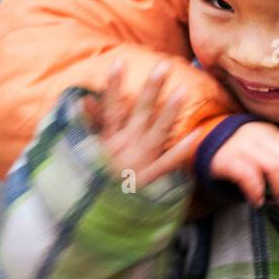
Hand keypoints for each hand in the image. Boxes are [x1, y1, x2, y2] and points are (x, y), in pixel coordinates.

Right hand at [81, 58, 201, 189]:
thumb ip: (89, 126)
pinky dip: (180, 150)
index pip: (111, 108)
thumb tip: (83, 100)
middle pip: (141, 112)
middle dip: (152, 89)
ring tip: (183, 90)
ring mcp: (139, 161)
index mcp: (108, 140)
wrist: (92, 216)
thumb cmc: (93, 179)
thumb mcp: (86, 152)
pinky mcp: (150, 178)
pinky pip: (168, 163)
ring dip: (170, 112)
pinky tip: (195, 135)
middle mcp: (125, 146)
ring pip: (157, 132)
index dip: (114, 86)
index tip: (118, 62)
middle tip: (164, 65)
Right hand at [208, 120, 278, 207]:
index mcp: (275, 135)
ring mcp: (243, 145)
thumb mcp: (263, 151)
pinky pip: (248, 175)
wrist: (201, 143)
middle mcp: (261, 136)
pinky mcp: (226, 158)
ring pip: (275, 167)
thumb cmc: (238, 153)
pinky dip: (257, 191)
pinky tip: (257, 201)